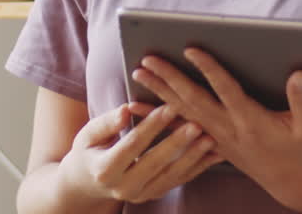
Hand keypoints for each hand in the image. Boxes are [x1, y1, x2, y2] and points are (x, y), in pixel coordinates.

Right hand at [57, 102, 223, 204]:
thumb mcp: (87, 135)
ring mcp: (141, 195)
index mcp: (105, 170)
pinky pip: (179, 181)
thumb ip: (106, 123)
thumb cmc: (87, 152)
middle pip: (155, 163)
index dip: (152, 126)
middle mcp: (123, 188)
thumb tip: (125, 110)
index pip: (132, 145)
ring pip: (171, 176)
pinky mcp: (154, 195)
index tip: (169, 106)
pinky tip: (214, 154)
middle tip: (197, 124)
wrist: (87, 185)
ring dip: (193, 158)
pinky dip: (198, 167)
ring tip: (210, 138)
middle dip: (177, 143)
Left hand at [133, 49, 301, 211]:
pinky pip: (181, 129)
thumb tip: (297, 74)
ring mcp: (218, 138)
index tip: (190, 49)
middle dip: (169, 78)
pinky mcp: (213, 144)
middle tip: (148, 59)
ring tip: (138, 74)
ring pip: (183, 112)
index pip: (225, 89)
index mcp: (251, 120)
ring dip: (158, 93)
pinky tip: (141, 109)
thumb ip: (301, 99)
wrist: (293, 183)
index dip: (208, 68)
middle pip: (193, 99)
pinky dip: (160, 118)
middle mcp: (229, 129)